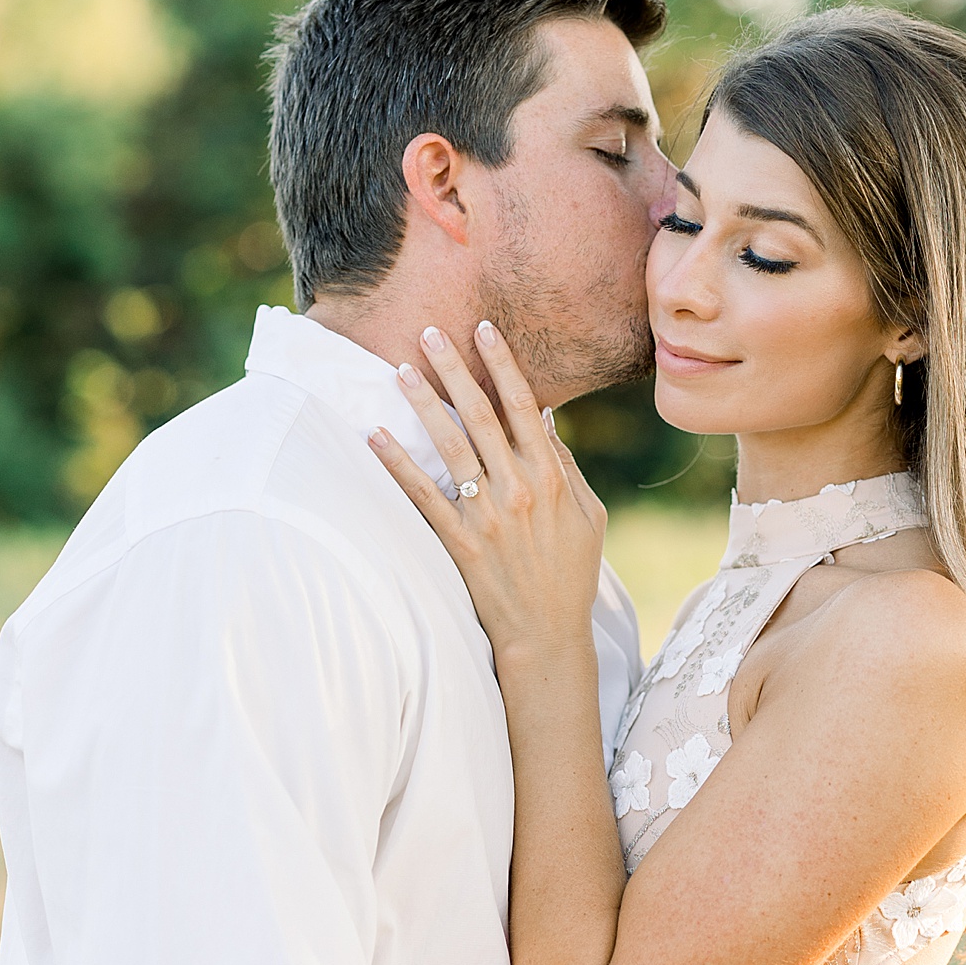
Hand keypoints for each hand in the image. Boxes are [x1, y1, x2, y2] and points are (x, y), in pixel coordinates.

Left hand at [368, 322, 606, 660]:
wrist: (546, 634)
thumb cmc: (570, 573)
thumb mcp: (589, 516)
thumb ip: (565, 467)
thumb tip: (543, 420)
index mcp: (551, 478)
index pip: (524, 406)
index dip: (503, 364)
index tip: (484, 329)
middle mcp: (518, 490)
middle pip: (481, 415)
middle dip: (455, 369)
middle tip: (430, 331)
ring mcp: (486, 516)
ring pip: (450, 446)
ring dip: (424, 404)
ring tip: (401, 369)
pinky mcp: (459, 541)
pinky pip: (423, 494)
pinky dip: (398, 464)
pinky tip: (376, 435)